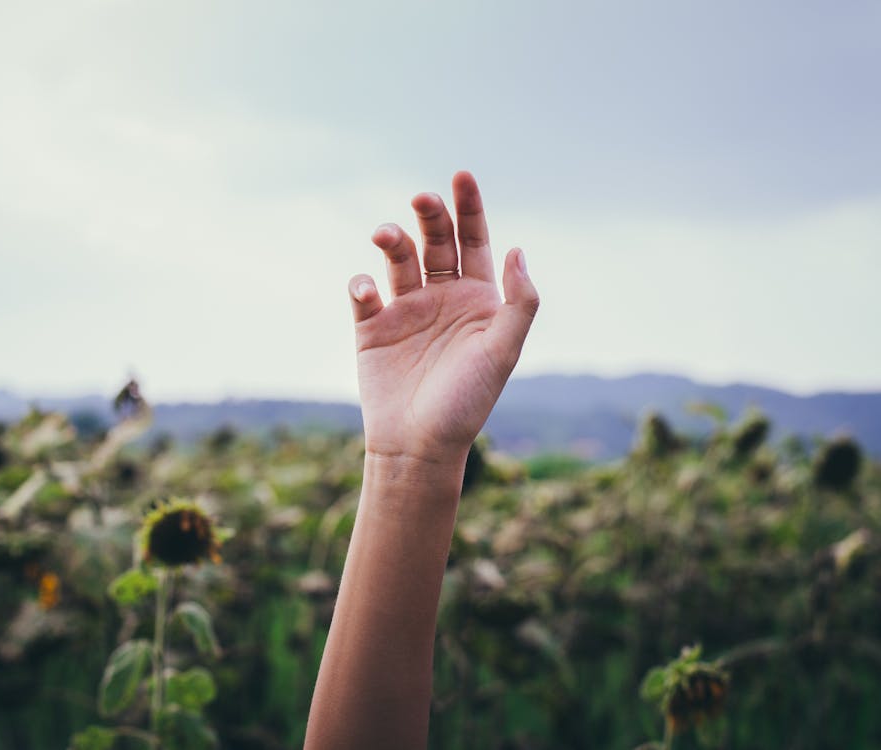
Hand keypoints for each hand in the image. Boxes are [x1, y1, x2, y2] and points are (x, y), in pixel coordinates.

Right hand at [348, 171, 538, 462]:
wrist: (419, 445)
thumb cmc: (467, 402)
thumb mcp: (504, 351)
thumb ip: (518, 302)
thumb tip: (517, 250)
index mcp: (477, 299)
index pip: (474, 240)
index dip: (470, 207)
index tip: (462, 175)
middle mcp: (442, 298)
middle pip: (436, 240)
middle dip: (430, 214)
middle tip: (422, 199)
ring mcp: (405, 311)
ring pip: (397, 258)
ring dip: (392, 239)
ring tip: (385, 236)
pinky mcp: (371, 328)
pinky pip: (364, 293)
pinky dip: (362, 284)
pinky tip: (367, 292)